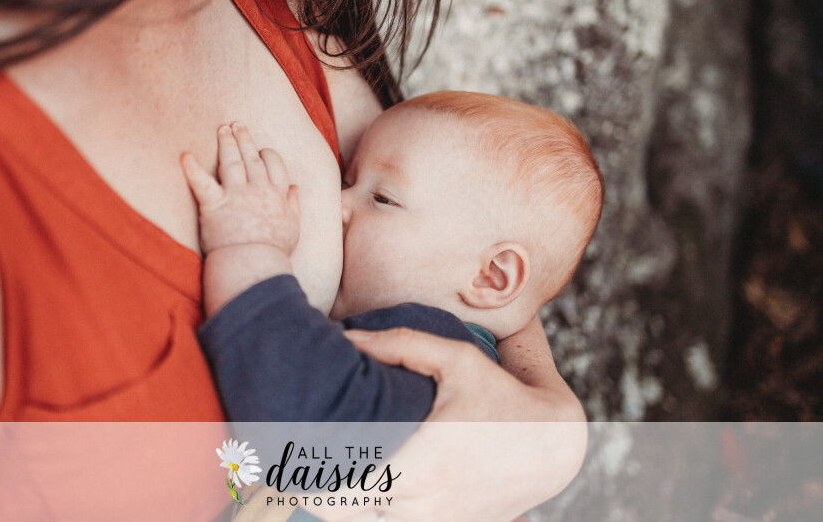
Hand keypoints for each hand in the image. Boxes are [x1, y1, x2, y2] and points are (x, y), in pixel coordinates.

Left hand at [180, 122, 300, 255]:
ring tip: (223, 129)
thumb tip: (295, 187)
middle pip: (251, 158)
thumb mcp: (293, 228)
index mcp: (276, 195)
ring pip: (232, 162)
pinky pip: (201, 183)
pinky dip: (192, 169)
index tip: (261, 150)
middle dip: (244, 139)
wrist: (254, 267)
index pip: (274, 165)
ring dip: (227, 143)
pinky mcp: (214, 206)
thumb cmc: (273, 252)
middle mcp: (258, 190)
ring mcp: (236, 196)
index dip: (266, 154)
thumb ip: (294, 205)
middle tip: (237, 124)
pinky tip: (184, 155)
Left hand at [305, 321, 586, 521]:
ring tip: (316, 471)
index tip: (284, 447)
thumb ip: (400, 344)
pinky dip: (366, 512)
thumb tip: (345, 335)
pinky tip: (351, 490)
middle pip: (344, 510)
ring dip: (340, 502)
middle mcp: (424, 505)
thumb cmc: (502, 396)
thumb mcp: (457, 360)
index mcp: (422, 465)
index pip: (341, 483)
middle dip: (314, 486)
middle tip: (289, 455)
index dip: (306, 471)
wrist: (553, 447)